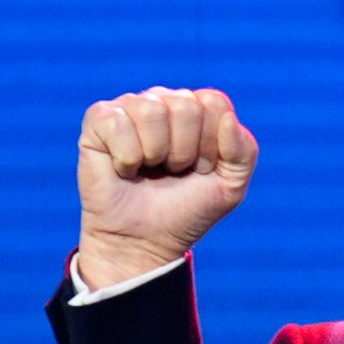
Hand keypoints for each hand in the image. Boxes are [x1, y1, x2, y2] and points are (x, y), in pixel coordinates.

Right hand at [76, 86, 257, 288]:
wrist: (144, 242)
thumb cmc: (186, 210)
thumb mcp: (230, 186)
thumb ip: (244, 151)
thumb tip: (228, 118)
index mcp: (197, 110)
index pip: (214, 103)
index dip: (211, 145)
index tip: (201, 170)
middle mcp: (163, 101)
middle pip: (186, 106)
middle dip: (185, 152)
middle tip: (173, 172)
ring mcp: (130, 107)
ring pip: (152, 111)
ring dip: (155, 154)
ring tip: (149, 170)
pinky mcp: (99, 120)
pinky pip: (118, 123)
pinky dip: (126, 158)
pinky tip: (125, 169)